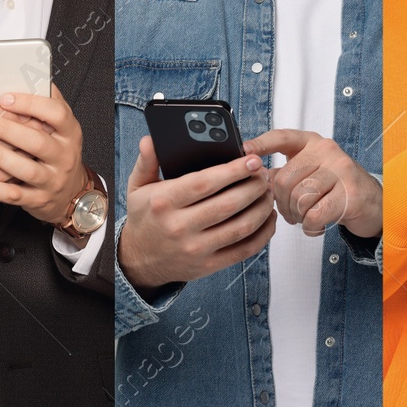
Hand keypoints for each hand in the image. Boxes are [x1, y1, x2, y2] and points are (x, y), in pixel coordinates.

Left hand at [0, 85, 85, 226]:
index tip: (4, 97)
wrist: (66, 193)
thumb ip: (43, 102)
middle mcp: (65, 156)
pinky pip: (12, 194)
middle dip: (6, 129)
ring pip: (24, 169)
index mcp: (69, 131)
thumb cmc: (54, 148)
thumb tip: (24, 75)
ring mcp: (52, 180)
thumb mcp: (57, 125)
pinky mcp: (38, 200)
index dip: (30, 104)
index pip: (56, 113)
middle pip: (37, 141)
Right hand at [117, 135, 274, 292]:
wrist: (139, 259)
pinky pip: (244, 250)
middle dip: (253, 187)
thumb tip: (150, 140)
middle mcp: (179, 227)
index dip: (233, 171)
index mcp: (163, 202)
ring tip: (268, 192)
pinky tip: (267, 218)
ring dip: (261, 208)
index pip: (204, 183)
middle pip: (228, 204)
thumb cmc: (145, 218)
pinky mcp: (209, 265)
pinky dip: (262, 234)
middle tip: (264, 174)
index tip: (252, 160)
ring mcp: (195, 249)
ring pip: (240, 227)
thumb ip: (147, 161)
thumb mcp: (137, 187)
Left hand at [249, 129, 380, 237]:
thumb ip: (284, 173)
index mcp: (313, 143)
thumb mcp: (310, 173)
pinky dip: (310, 226)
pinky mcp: (350, 194)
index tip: (245, 152)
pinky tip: (316, 225)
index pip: (282, 137)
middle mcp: (327, 151)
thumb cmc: (337, 188)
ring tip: (305, 218)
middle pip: (284, 179)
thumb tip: (256, 177)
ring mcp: (341, 170)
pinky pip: (314, 214)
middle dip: (283, 203)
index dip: (261, 144)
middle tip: (291, 213)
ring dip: (297, 216)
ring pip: (299, 198)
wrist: (375, 203)